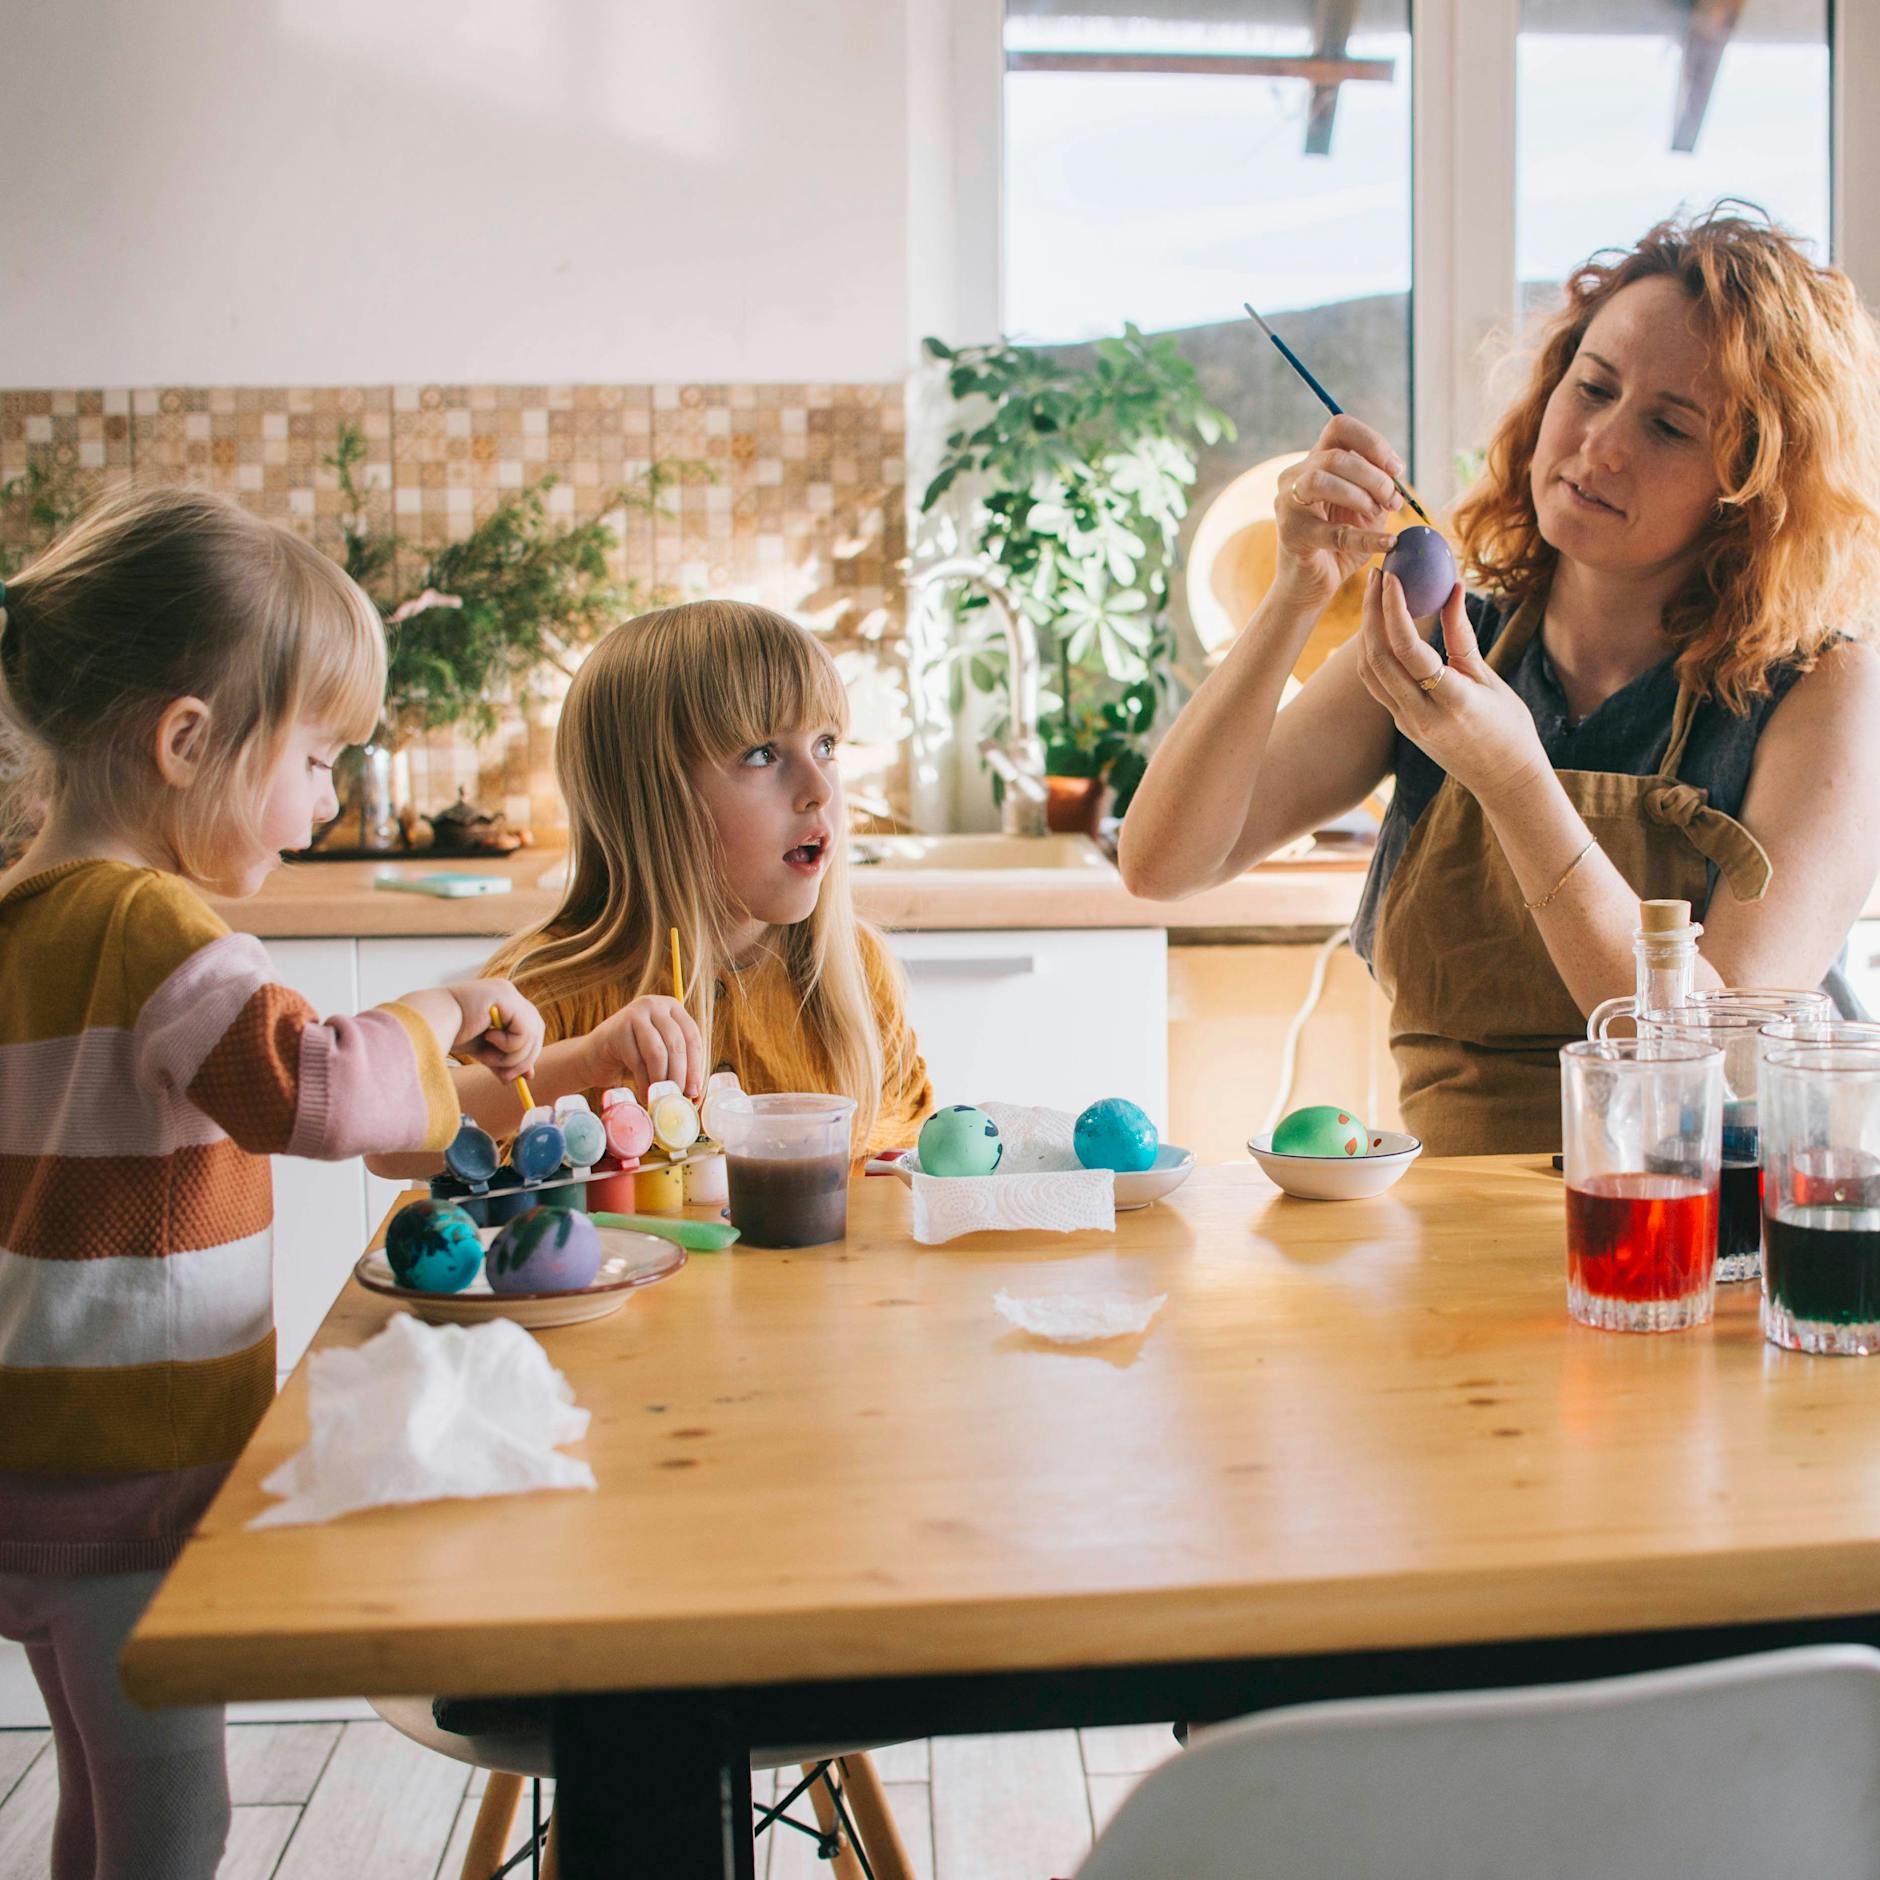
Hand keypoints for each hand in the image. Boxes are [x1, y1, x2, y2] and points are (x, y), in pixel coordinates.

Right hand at [447, 980, 544, 1084]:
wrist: (429, 1023)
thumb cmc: (451, 1035)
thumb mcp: (484, 1050)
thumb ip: (505, 1058)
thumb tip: (528, 1075)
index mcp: (504, 1001)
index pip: (530, 1028)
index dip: (529, 1053)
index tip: (521, 1076)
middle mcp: (508, 992)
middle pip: (536, 1030)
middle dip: (524, 1059)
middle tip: (507, 1078)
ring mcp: (508, 992)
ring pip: (531, 1033)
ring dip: (512, 1056)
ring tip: (487, 1056)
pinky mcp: (505, 997)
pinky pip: (524, 1030)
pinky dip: (509, 1045)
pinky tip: (488, 1038)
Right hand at [582, 996, 704, 1100]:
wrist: (592, 1058)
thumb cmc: (631, 1059)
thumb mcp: (660, 1056)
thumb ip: (679, 1065)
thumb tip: (697, 1092)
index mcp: (671, 1007)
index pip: (692, 1036)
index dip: (695, 1066)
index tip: (695, 1091)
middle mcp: (654, 1004)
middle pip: (676, 1043)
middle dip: (680, 1075)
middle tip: (679, 1098)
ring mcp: (634, 1014)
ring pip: (658, 1052)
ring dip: (662, 1080)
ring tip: (661, 1098)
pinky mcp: (617, 1029)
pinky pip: (638, 1061)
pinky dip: (644, 1083)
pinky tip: (644, 1095)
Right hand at [1271, 415, 1405, 613]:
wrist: (1312, 585)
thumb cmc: (1339, 545)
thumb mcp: (1365, 509)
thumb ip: (1378, 486)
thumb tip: (1394, 473)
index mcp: (1314, 463)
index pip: (1339, 427)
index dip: (1372, 442)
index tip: (1396, 469)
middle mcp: (1295, 477)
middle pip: (1336, 456)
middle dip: (1375, 477)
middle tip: (1392, 501)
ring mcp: (1287, 504)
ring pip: (1322, 479)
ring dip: (1361, 495)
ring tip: (1379, 514)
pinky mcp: (1292, 535)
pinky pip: (1334, 532)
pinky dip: (1367, 538)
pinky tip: (1389, 543)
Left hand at [1356, 573, 1549, 807]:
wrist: (1504, 780)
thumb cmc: (1509, 726)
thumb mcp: (1490, 678)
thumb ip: (1462, 635)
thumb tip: (1452, 586)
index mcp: (1452, 702)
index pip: (1409, 651)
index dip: (1394, 610)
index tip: (1391, 576)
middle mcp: (1421, 716)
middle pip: (1379, 657)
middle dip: (1371, 612)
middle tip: (1377, 574)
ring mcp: (1407, 724)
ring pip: (1370, 671)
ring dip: (1367, 630)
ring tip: (1376, 593)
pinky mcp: (1402, 726)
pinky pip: (1377, 684)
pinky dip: (1374, 652)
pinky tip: (1381, 627)